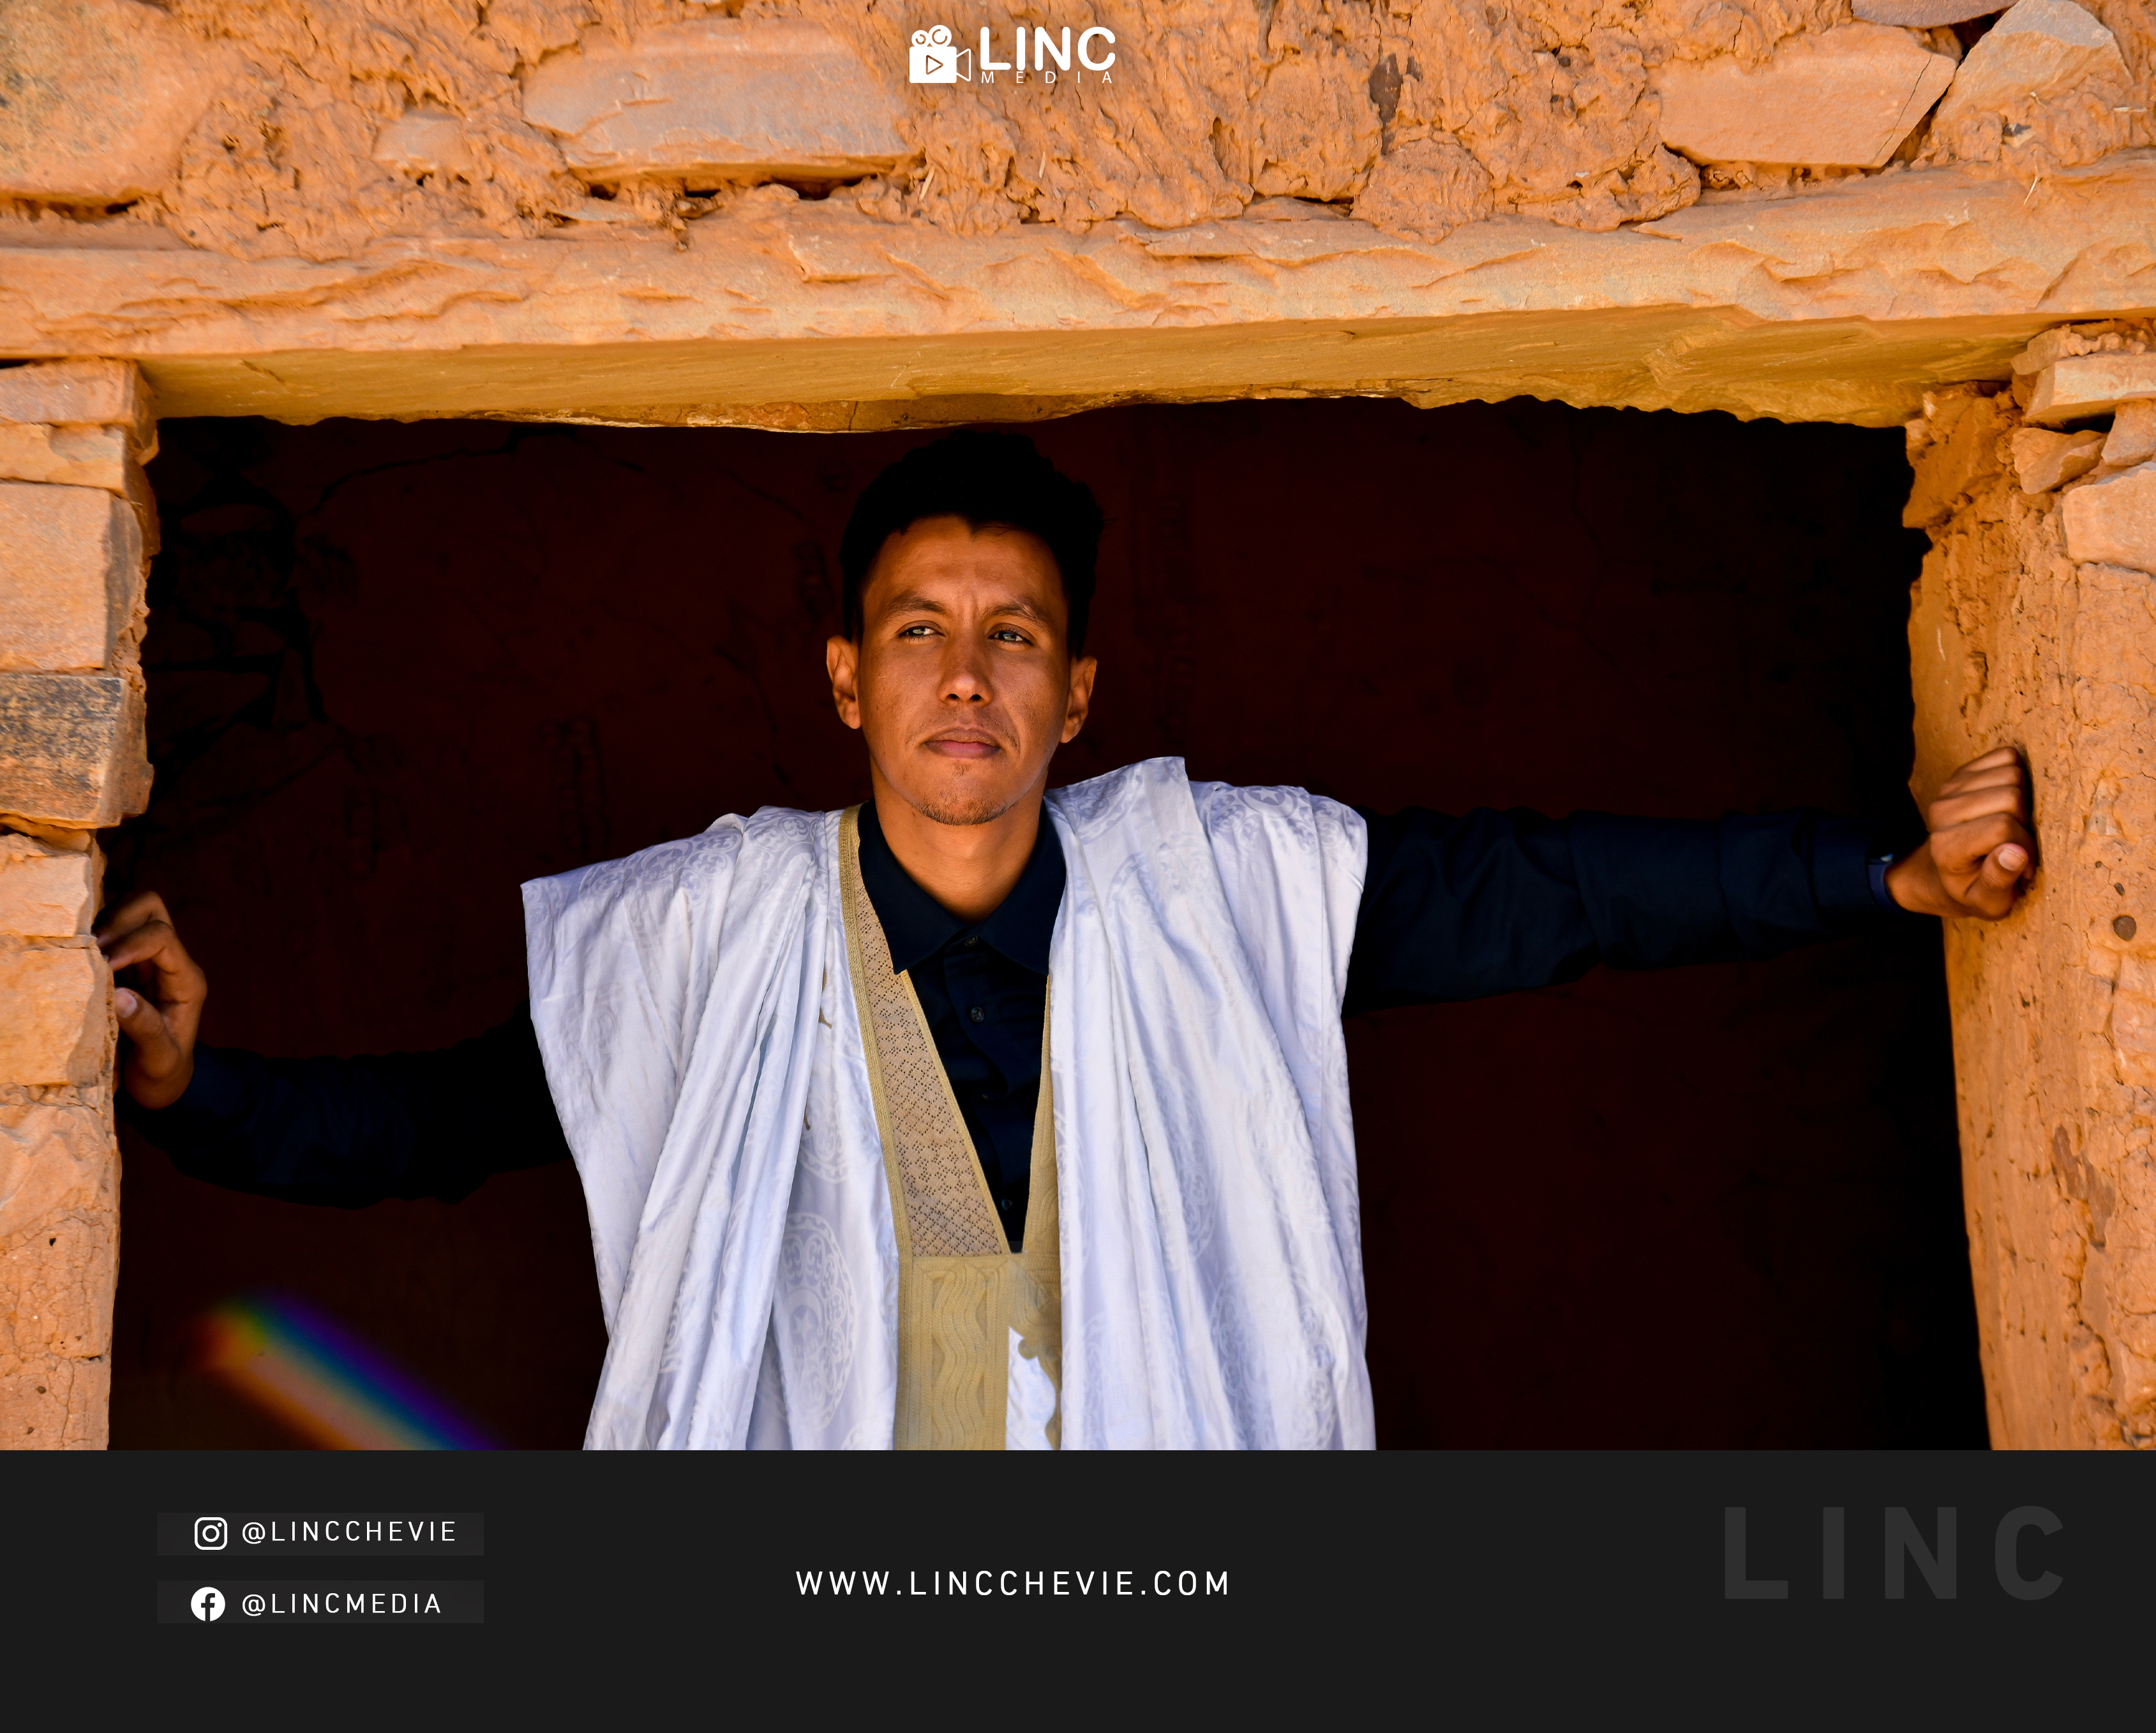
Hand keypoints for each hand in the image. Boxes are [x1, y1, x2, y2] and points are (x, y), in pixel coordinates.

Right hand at [95, 891, 206, 1107]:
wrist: (161, 1080)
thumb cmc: (163, 1071)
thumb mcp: (159, 1059)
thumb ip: (146, 1029)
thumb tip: (120, 996)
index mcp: (187, 980)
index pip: (163, 937)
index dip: (131, 942)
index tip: (103, 963)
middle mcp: (171, 961)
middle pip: (151, 907)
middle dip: (118, 918)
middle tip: (91, 948)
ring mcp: (148, 959)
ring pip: (132, 910)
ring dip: (105, 921)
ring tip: (83, 949)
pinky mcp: (127, 963)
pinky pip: (112, 929)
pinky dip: (95, 932)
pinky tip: (80, 954)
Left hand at [1884, 746, 2034, 919]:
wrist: (1947, 870)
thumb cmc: (1973, 888)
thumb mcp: (1988, 903)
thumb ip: (1999, 881)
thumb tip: (2016, 853)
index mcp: (1946, 848)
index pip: (2003, 828)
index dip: (2025, 847)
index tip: (2022, 866)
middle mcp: (1941, 813)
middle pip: (2012, 796)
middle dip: (2026, 821)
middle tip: (2017, 843)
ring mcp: (1950, 789)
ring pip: (2013, 774)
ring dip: (2024, 799)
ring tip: (2013, 824)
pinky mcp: (1962, 773)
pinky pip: (2007, 756)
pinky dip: (2019, 774)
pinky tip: (2009, 802)